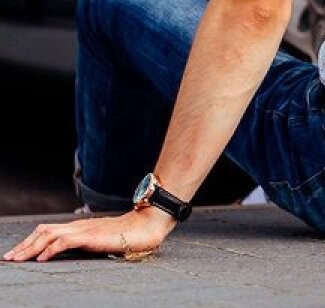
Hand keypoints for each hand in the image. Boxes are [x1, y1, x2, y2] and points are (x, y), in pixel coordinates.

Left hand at [3, 207, 175, 262]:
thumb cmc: (132, 234)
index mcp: (81, 227)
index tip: (18, 254)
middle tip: (9, 259)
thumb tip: (79, 252)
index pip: (49, 231)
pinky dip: (50, 249)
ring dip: (31, 248)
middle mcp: (79, 226)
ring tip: (18, 260)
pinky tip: (43, 258)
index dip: (31, 241)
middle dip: (24, 245)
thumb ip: (91, 243)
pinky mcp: (92, 236)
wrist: (150, 224)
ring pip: (49, 234)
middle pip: (43, 231)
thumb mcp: (105, 240)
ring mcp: (85, 229)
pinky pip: (65, 241)